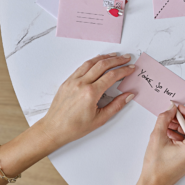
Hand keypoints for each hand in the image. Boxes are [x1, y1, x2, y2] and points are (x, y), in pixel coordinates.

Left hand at [0, 53, 135, 184]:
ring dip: (105, 57)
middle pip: (102, 65)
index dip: (124, 70)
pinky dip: (92, 61)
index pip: (111, 76)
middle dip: (117, 60)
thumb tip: (129, 95)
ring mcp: (73, 81)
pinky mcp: (68, 81)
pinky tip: (98, 60)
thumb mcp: (100, 119)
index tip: (131, 68)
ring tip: (115, 55)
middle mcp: (81, 83)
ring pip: (91, 62)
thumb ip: (116, 105)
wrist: (53, 129)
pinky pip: (82, 66)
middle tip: (126, 58)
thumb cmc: (75, 127)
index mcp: (90, 93)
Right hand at [135, 104, 184, 184]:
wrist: (153, 183)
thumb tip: (171, 109)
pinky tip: (169, 131)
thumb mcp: (157, 136)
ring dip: (182, 125)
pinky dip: (181, 133)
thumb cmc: (155, 166)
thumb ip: (164, 118)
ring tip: (168, 121)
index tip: (178, 107)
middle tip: (173, 113)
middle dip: (184, 118)